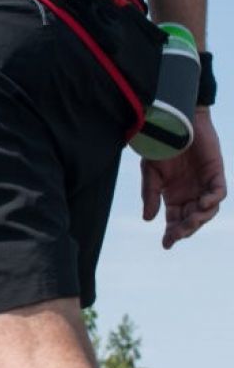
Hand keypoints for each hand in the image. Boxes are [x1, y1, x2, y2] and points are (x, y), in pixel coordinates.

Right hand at [142, 109, 226, 247]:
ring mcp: (204, 184)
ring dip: (200, 219)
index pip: (176, 220)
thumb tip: (149, 219)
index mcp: (174, 196)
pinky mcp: (216, 173)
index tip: (166, 244)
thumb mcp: (150, 173)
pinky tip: (202, 204)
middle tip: (177, 234)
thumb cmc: (161, 146)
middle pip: (192, 219)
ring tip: (190, 222)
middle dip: (185, 229)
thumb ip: (150, 195)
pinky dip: (212, 201)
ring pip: (208, 211)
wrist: (174, 122)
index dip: (172, 233)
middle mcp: (191, 193)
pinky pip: (219, 193)